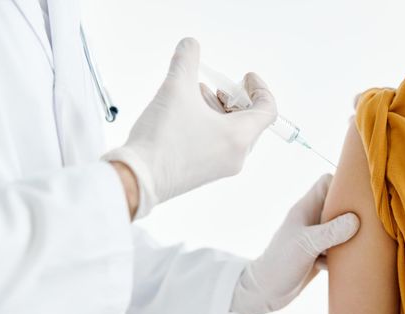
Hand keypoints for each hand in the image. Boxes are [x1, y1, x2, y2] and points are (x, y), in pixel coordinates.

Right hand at [103, 38, 276, 218]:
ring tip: (197, 97)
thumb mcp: (175, 89)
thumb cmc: (162, 138)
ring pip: (233, 133)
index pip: (268, 110)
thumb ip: (187, 60)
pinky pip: (220, 145)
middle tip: (217, 88)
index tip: (246, 77)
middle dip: (235, 98)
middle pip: (250, 121)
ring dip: (220, 111)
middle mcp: (236, 156)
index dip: (260, 88)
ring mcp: (221, 168)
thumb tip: (190, 44)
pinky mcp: (205, 174)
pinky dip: (212, 126)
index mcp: (239, 137)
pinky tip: (187, 115)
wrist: (137, 178)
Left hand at [230, 175, 359, 313]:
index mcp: (305, 209)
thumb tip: (355, 220)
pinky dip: (345, 254)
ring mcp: (315, 238)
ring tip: (363, 243)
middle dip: (354, 210)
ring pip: (341, 227)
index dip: (342, 183)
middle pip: (337, 204)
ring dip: (352, 235)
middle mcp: (311, 220)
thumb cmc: (279, 264)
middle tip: (370, 220)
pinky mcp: (318, 255)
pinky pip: (339, 248)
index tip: (361, 194)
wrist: (264, 292)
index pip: (325, 183)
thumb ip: (329, 233)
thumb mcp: (305, 246)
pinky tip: (345, 265)